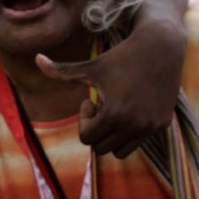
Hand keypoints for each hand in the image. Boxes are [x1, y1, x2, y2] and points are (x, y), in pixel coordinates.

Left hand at [36, 24, 183, 157]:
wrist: (160, 47)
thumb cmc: (120, 57)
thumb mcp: (90, 66)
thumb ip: (61, 71)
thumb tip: (35, 59)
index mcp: (114, 114)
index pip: (87, 139)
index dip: (84, 121)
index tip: (90, 101)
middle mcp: (135, 125)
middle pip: (101, 147)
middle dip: (96, 129)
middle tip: (102, 105)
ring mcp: (150, 126)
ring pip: (120, 151)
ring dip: (112, 135)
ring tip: (114, 110)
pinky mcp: (162, 124)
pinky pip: (138, 143)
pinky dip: (128, 133)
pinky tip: (129, 108)